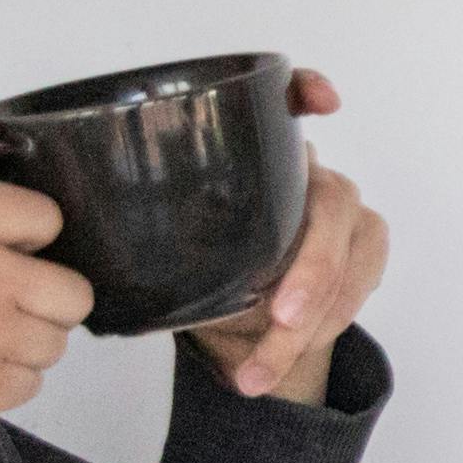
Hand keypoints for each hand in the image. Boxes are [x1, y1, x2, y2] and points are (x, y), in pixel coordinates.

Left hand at [179, 70, 387, 408]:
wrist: (246, 332)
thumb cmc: (207, 281)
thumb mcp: (174, 257)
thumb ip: (158, 238)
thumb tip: (94, 238)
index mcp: (257, 160)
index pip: (288, 101)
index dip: (306, 91)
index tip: (323, 102)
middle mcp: (308, 175)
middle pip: (331, 202)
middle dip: (312, 269)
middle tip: (280, 319)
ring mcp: (345, 210)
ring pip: (348, 256)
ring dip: (312, 321)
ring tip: (257, 371)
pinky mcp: (368, 247)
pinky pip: (360, 286)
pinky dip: (325, 329)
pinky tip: (281, 361)